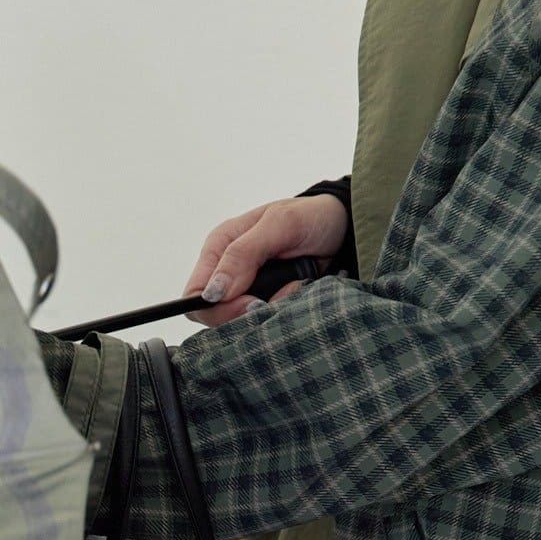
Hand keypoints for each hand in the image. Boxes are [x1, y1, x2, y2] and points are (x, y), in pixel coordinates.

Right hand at [183, 193, 349, 325]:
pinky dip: (284, 312)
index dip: (216, 309)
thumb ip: (244, 254)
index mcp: (218, 248)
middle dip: (247, 313)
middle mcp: (226, 271)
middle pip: (215, 315)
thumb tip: (212, 292)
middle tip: (277, 299)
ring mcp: (247, 289)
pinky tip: (298, 292)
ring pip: (241, 322)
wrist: (346, 227)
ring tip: (295, 287)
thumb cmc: (312, 217)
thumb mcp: (280, 224)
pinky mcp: (268, 301)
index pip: (194, 295)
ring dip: (272, 310)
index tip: (251, 304)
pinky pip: (265, 322)